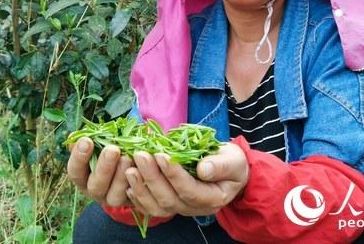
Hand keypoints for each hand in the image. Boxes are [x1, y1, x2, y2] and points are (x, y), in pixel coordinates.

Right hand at [67, 137, 134, 207]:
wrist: (133, 164)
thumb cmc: (111, 150)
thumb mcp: (100, 144)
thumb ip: (91, 139)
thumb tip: (76, 135)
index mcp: (83, 177)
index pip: (75, 171)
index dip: (79, 157)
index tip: (87, 141)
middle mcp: (96, 191)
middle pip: (95, 185)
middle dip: (104, 167)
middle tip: (112, 150)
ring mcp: (113, 198)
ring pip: (114, 195)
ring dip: (121, 176)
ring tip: (128, 158)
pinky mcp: (131, 201)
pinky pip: (134, 197)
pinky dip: (138, 183)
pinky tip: (141, 169)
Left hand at [124, 143, 248, 216]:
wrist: (229, 171)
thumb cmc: (232, 163)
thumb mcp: (234, 160)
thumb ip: (220, 165)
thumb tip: (202, 169)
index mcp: (213, 198)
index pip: (189, 190)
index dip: (174, 174)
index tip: (161, 154)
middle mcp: (195, 208)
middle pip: (170, 199)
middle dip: (153, 177)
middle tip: (141, 155)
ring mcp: (181, 209)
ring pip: (157, 207)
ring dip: (141, 187)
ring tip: (130, 167)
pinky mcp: (171, 204)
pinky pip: (151, 207)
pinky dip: (138, 196)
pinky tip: (129, 181)